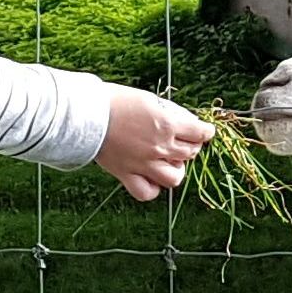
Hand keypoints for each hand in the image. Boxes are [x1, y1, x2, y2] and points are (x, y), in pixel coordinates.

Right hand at [95, 87, 209, 201]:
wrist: (85, 113)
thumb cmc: (114, 101)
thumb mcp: (149, 99)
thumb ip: (170, 113)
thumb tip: (185, 122)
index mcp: (167, 125)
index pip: (200, 133)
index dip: (206, 131)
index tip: (205, 131)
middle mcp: (159, 147)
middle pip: (190, 154)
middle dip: (191, 146)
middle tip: (182, 140)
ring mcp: (143, 164)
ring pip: (174, 178)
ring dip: (177, 170)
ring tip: (170, 162)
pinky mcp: (126, 174)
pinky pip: (147, 193)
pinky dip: (153, 188)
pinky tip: (151, 178)